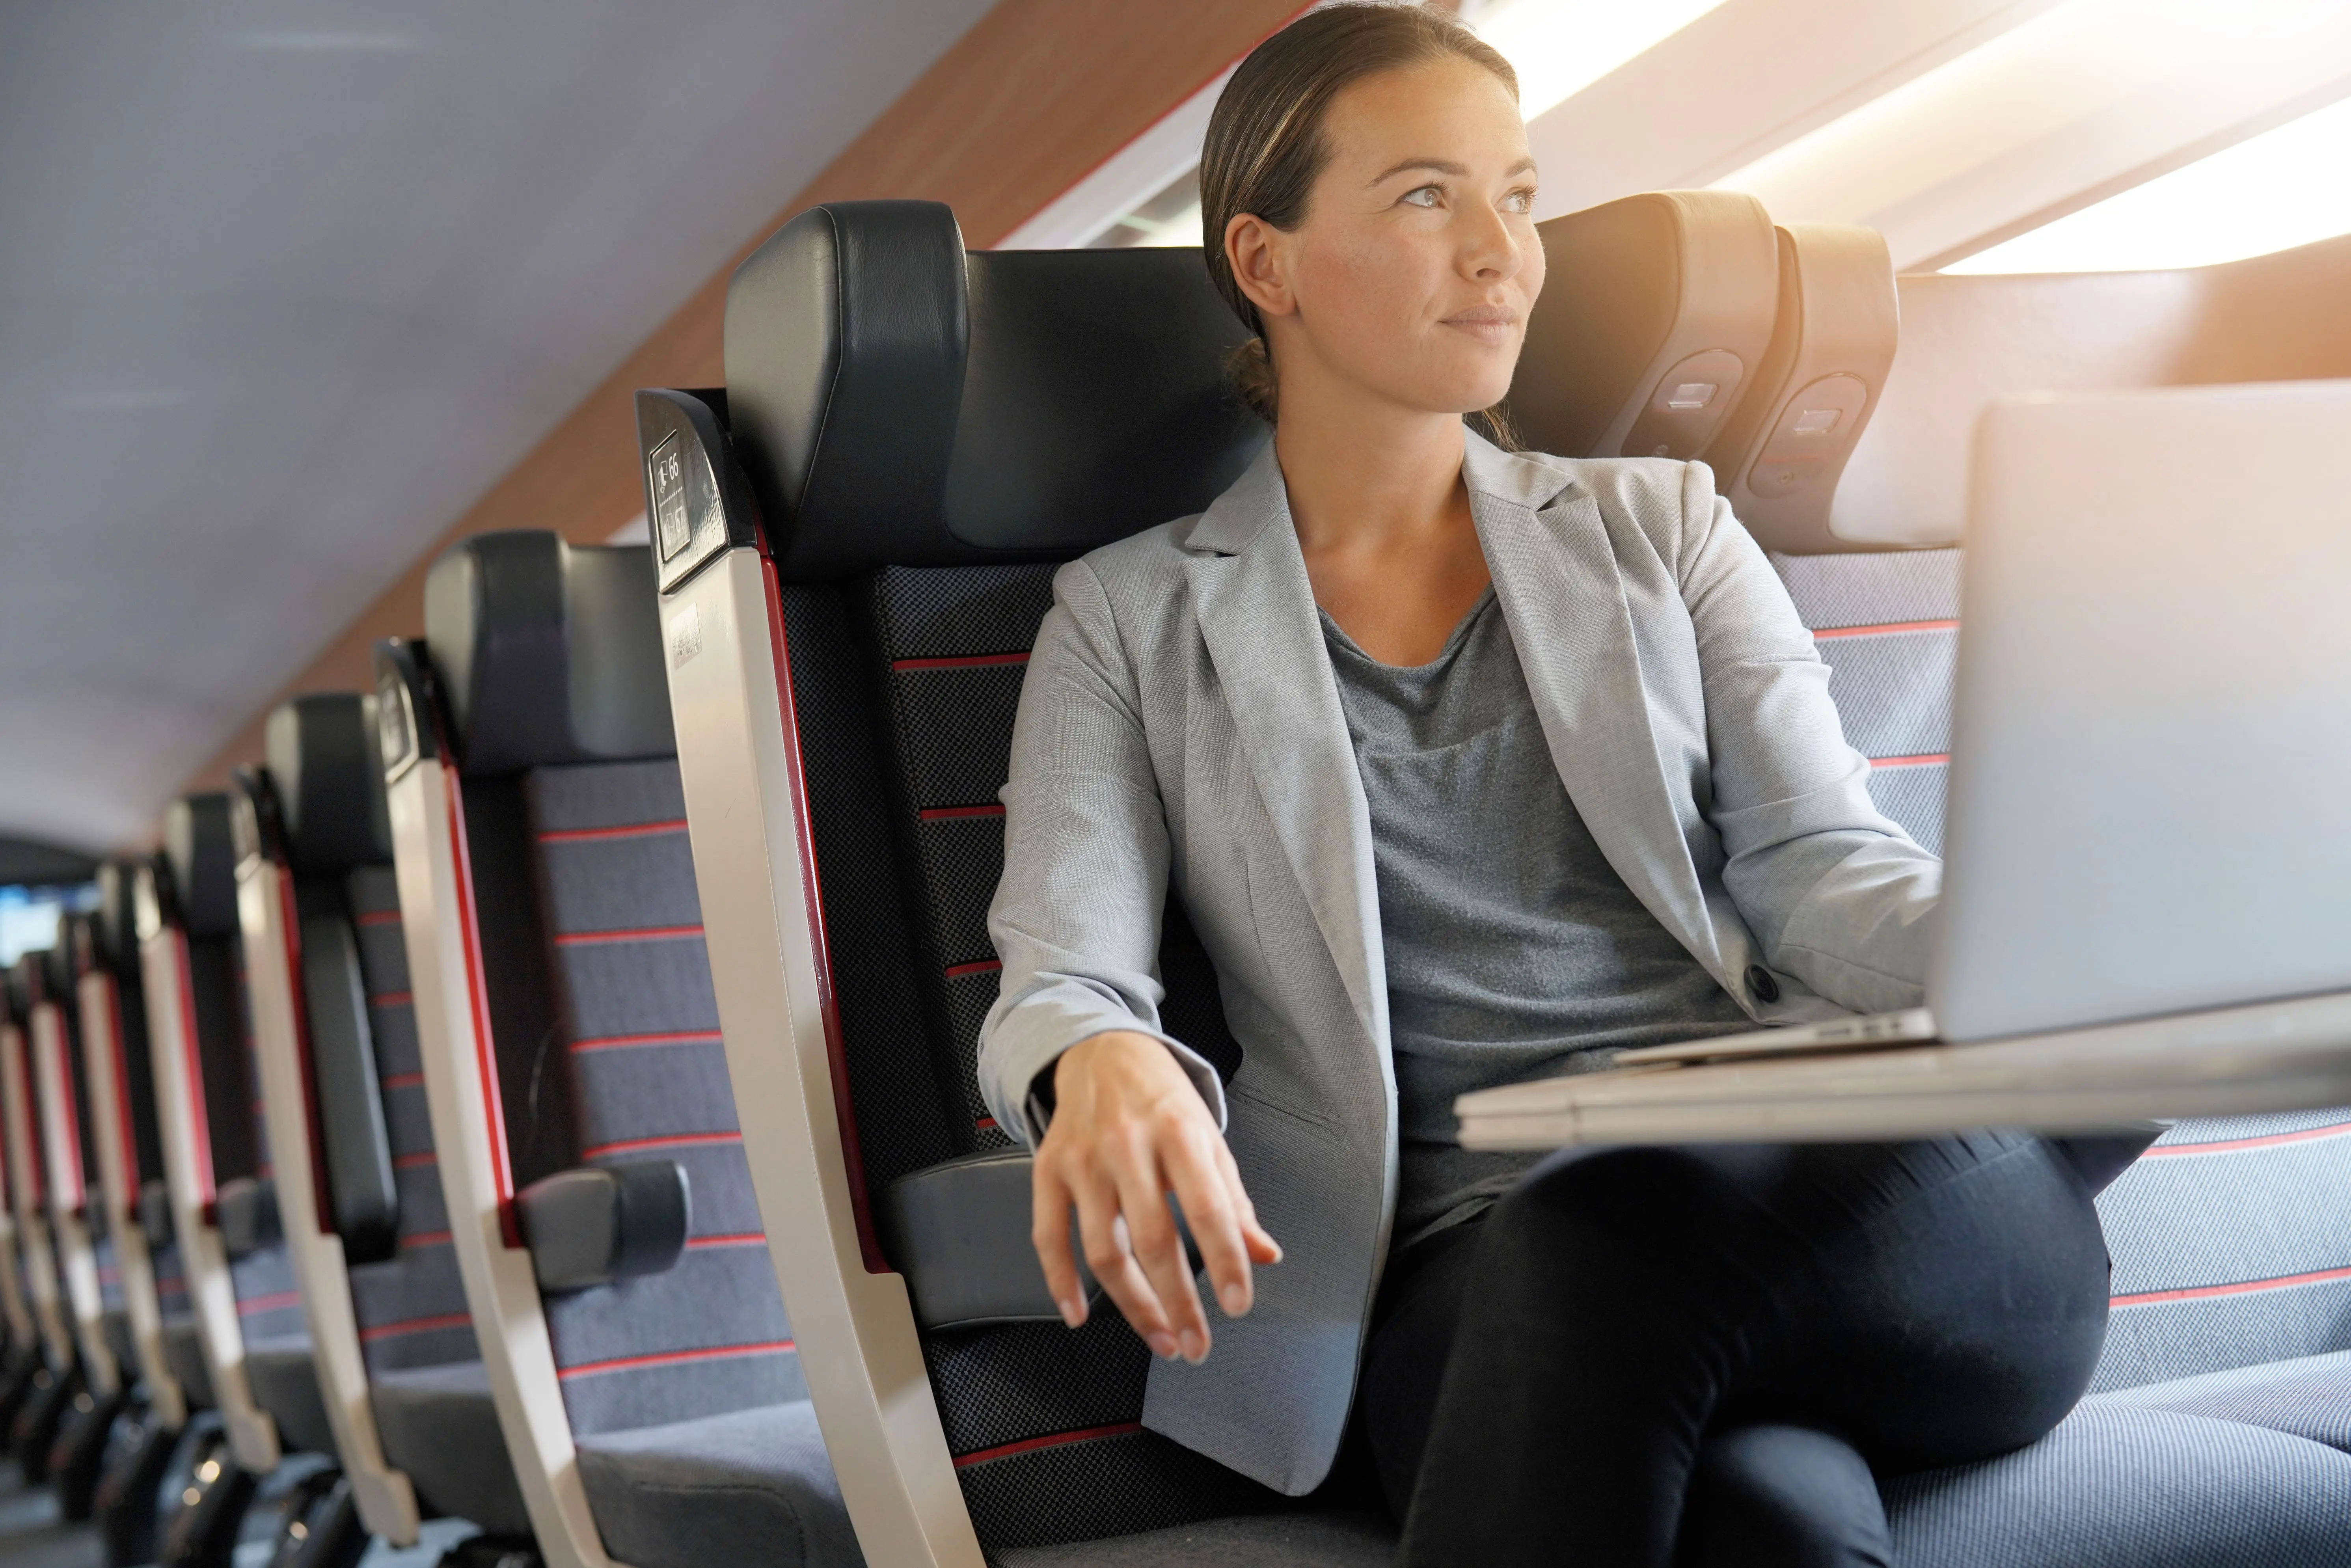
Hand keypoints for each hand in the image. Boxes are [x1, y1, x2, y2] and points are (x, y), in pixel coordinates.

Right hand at [1031, 1030, 1281, 1362]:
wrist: (1100, 1051)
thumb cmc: (1160, 1099)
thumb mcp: (1209, 1137)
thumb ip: (1235, 1199)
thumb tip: (1264, 1254)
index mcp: (1179, 1133)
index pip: (1208, 1208)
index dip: (1226, 1262)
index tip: (1237, 1305)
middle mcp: (1128, 1145)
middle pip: (1152, 1239)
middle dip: (1178, 1303)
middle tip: (1196, 1344)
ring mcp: (1083, 1160)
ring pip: (1103, 1249)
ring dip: (1132, 1305)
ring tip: (1160, 1337)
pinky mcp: (1049, 1169)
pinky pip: (1049, 1236)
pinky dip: (1059, 1282)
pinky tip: (1079, 1313)